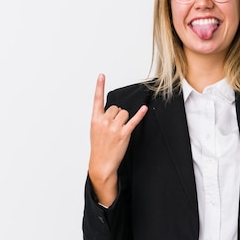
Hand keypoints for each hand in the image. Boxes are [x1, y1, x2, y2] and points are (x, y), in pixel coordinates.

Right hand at [88, 74, 146, 205]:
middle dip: (117, 115)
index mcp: (95, 119)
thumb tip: (114, 110)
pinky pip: (133, 121)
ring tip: (119, 131)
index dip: (99, 86)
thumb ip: (102, 118)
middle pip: (116, 108)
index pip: (97, 100)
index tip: (101, 75)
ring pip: (124, 113)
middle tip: (113, 128)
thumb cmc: (99, 147)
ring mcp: (114, 128)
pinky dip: (139, 115)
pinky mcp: (123, 134)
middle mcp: (104, 122)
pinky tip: (144, 109)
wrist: (101, 164)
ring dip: (124, 120)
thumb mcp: (95, 131)